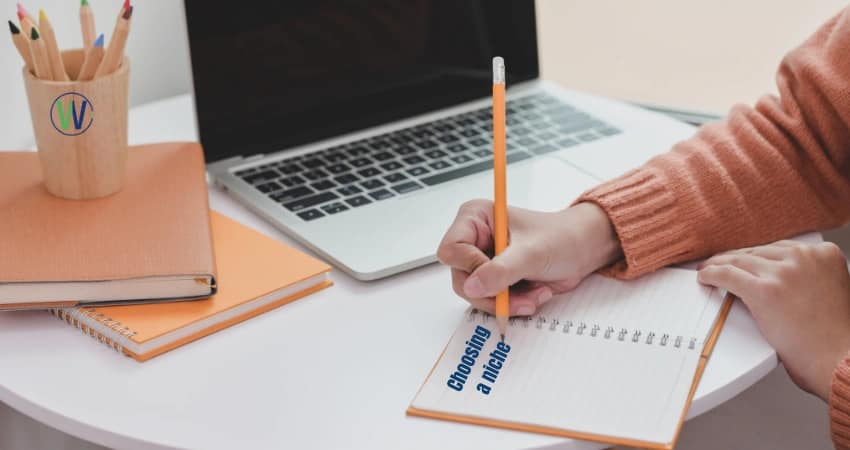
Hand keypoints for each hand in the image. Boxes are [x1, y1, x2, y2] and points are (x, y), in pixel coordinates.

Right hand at [436, 200, 621, 315]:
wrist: (584, 249)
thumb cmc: (562, 237)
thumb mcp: (532, 253)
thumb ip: (501, 270)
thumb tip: (472, 286)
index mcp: (476, 218)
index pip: (452, 250)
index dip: (471, 268)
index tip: (497, 276)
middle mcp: (475, 239)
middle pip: (462, 279)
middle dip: (494, 293)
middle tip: (521, 298)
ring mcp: (484, 261)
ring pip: (476, 295)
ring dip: (507, 301)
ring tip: (535, 293)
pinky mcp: (494, 279)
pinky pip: (491, 301)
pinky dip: (513, 304)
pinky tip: (534, 293)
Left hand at [698, 241, 849, 400]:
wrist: (839, 360)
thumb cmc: (834, 336)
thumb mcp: (830, 289)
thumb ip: (808, 275)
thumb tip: (776, 274)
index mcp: (824, 254)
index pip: (779, 247)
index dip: (755, 255)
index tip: (743, 258)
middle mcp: (804, 258)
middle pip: (757, 252)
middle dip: (736, 259)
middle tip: (720, 264)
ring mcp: (783, 273)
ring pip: (739, 260)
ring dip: (720, 265)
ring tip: (708, 270)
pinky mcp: (764, 290)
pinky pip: (727, 275)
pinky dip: (711, 275)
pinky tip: (704, 277)